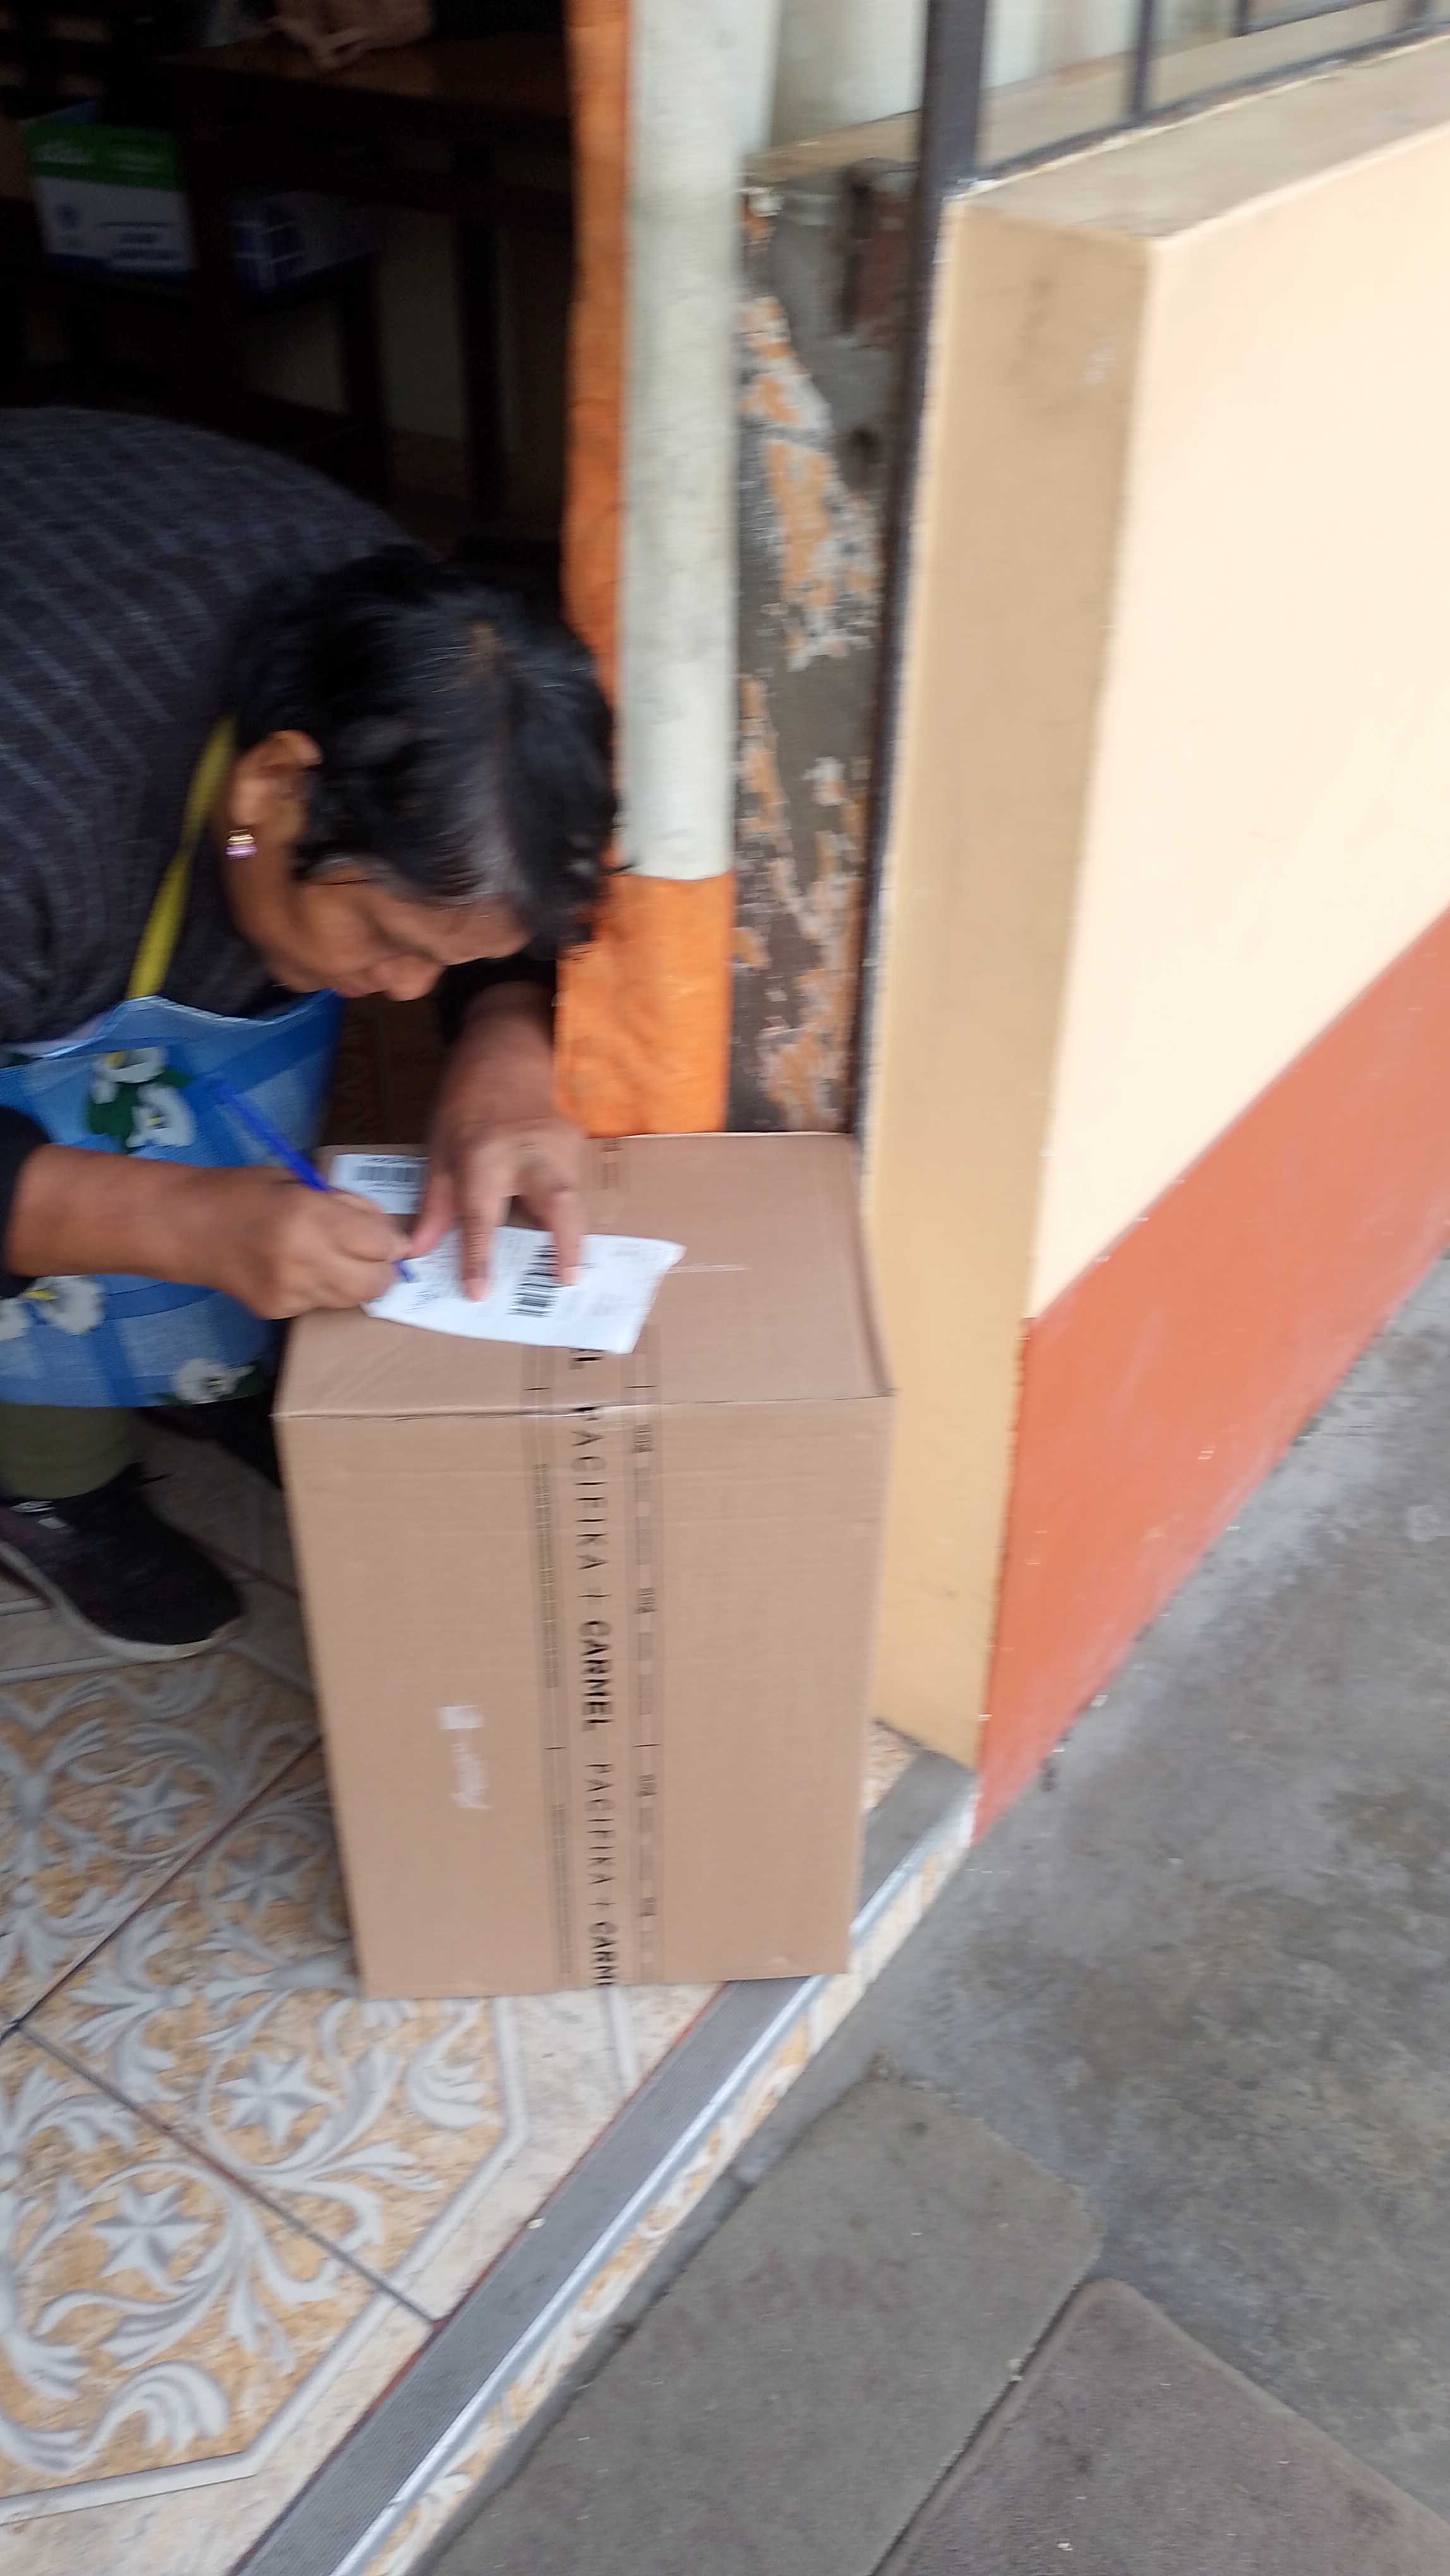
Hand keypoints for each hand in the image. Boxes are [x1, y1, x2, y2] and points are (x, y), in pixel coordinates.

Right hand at [188, 1167, 407, 1318]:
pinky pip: (320, 1304)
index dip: (391, 1242)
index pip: (381, 1245)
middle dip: (382, 1270)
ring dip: (355, 1282)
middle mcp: (304, 1261)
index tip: (386, 1237)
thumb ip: (346, 1205)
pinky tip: (298, 1269)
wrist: (184, 1226)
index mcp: (311, 1218)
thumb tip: (388, 1232)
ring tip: (333, 1258)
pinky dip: (322, 1289)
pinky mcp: (277, 1311)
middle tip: (369, 1254)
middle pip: (375, 1284)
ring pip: (352, 1300)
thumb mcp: (301, 1182)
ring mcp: (290, 1292)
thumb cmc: (244, 1192)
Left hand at [415, 985, 583, 1296]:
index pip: (481, 1215)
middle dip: (567, 1242)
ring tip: (565, 1269)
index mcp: (483, 1154)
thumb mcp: (439, 1146)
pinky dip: (566, 1213)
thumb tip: (418, 1250)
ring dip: (569, 1234)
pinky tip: (562, 1233)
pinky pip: (572, 1187)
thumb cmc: (466, 1099)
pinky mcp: (575, 1143)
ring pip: (571, 1197)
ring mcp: (558, 1144)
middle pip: (557, 1200)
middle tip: (570, 1280)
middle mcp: (526, 1151)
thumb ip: (436, 1202)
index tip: (481, 1293)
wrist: (508, 1047)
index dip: (480, 1257)